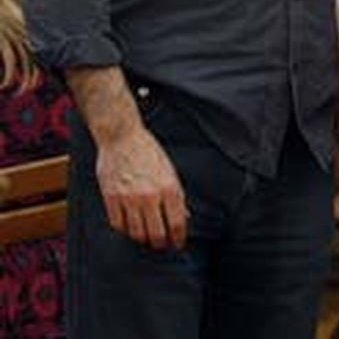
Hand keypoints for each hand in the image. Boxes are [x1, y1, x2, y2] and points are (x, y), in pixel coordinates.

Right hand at [96, 122, 187, 249]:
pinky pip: (118, 225)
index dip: (178, 238)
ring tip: (146, 237)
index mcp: (169, 188)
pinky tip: (129, 226)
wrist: (122, 138)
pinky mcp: (111, 199)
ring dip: (143, 238)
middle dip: (160, 243)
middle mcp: (150, 196)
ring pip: (136, 233)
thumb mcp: (170, 171)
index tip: (177, 244)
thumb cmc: (148, 152)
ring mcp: (129, 199)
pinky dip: (124, 229)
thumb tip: (183, 216)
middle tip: (162, 245)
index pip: (176, 223)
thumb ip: (176, 195)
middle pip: (156, 234)